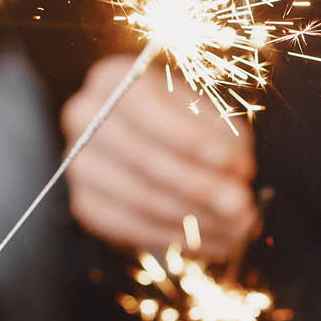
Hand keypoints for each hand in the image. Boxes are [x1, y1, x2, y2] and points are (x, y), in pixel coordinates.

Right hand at [63, 55, 257, 258]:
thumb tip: (236, 175)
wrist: (148, 151)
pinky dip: (177, 237)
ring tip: (237, 228)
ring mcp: (79, 162)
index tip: (229, 162)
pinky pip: (132, 227)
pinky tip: (213, 241)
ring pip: (140, 197)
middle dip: (199, 187)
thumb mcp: (209, 120)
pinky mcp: (86, 204)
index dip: (189, 138)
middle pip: (142, 157)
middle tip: (241, 206)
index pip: (147, 108)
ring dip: (195, 219)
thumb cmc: (185, 125)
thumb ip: (225, 142)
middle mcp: (85, 116)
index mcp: (115, 79)